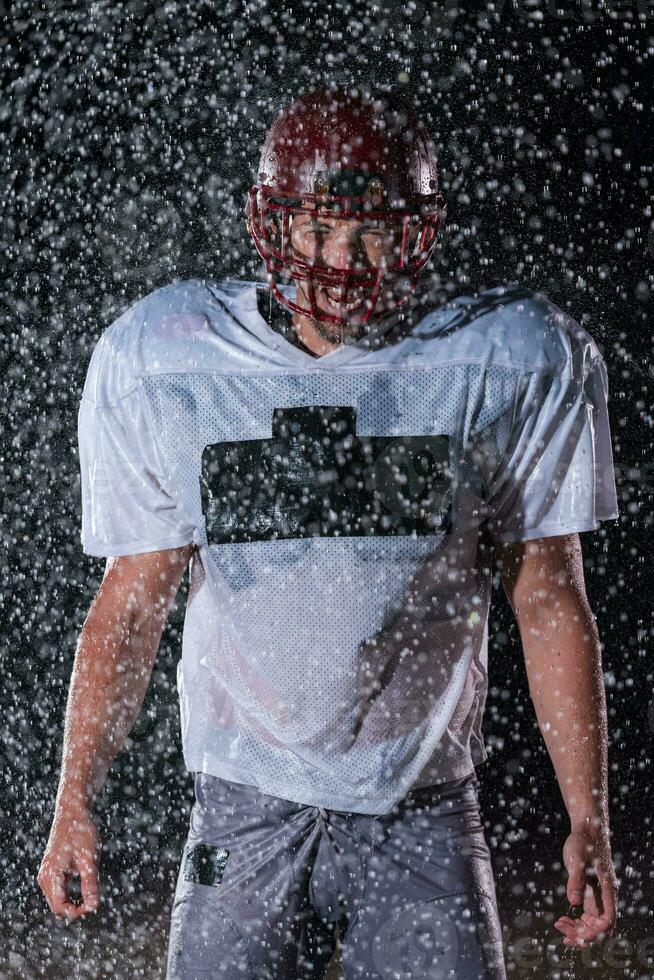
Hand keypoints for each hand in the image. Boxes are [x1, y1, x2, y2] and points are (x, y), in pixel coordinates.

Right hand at [38, 806, 100, 920]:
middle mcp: (45, 877)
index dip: (77, 912)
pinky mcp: (53, 870)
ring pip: (58, 899)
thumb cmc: (81, 832)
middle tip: (95, 899)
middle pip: (57, 906)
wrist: (73, 811)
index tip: (93, 905)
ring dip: (74, 901)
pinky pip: (60, 890)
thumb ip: (90, 883)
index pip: (60, 907)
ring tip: (92, 891)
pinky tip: (86, 884)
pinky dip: (72, 893)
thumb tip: (94, 906)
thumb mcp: (89, 858)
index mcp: (51, 875)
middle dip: (75, 908)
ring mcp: (47, 874)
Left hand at [554, 824, 617, 948]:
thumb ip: (575, 880)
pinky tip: (562, 920)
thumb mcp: (575, 859)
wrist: (586, 832)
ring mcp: (599, 898)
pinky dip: (576, 923)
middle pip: (601, 928)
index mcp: (607, 890)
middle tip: (564, 936)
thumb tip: (574, 901)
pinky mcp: (591, 896)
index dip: (594, 932)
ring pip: (593, 925)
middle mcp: (606, 898)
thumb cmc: (583, 843)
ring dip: (578, 931)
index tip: (576, 935)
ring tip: (559, 926)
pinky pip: (587, 918)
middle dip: (584, 936)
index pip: (607, 920)